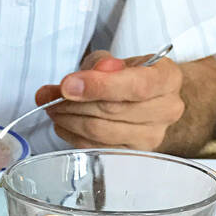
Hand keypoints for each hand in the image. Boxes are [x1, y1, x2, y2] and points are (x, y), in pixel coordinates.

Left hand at [35, 49, 184, 151]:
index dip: (98, 86)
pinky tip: (63, 123)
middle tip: (47, 95)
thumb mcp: (118, 60)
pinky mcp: (133, 155)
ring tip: (52, 107)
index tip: (66, 85)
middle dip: (73, 102)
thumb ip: (100, 64)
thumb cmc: (131, 76)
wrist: (150, 101)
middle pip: (112, 110)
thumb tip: (77, 81)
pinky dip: (73, 135)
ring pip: (101, 132)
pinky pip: (96, 148)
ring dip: (69, 119)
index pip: (135, 86)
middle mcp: (166, 110)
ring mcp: (151, 137)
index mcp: (167, 79)